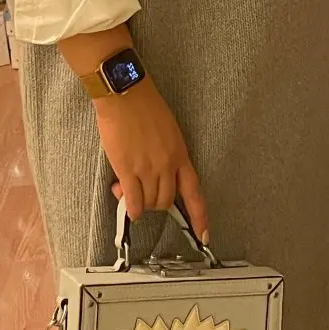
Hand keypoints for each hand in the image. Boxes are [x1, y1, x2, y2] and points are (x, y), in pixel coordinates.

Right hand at [95, 79, 210, 241]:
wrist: (125, 95)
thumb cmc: (144, 107)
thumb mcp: (168, 132)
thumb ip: (167, 154)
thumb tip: (158, 173)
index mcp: (181, 155)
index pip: (194, 193)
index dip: (200, 217)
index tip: (205, 235)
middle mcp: (168, 165)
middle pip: (167, 200)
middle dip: (156, 203)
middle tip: (142, 194)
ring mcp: (149, 169)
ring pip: (150, 202)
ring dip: (140, 203)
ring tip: (125, 190)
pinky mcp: (129, 170)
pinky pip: (133, 200)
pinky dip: (129, 206)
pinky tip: (123, 200)